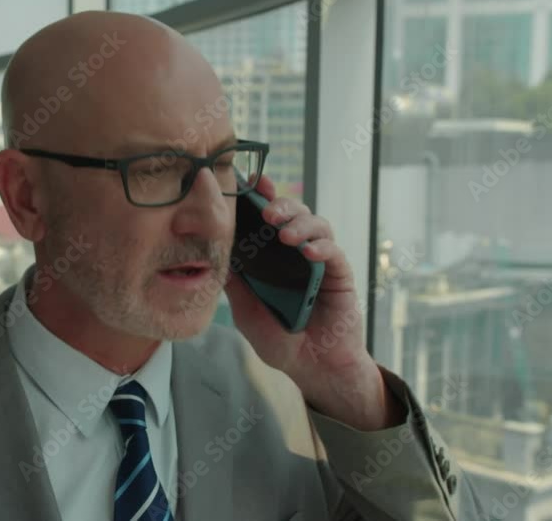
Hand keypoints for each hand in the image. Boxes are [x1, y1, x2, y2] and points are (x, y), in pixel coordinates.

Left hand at [223, 175, 402, 429]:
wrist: (312, 368)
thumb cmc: (279, 340)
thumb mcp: (246, 312)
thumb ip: (235, 283)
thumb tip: (213, 252)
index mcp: (271, 257)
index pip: (266, 219)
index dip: (260, 198)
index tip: (249, 184)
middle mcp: (295, 253)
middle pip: (293, 212)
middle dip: (281, 205)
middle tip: (267, 213)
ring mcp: (319, 261)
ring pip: (316, 225)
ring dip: (301, 224)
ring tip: (285, 235)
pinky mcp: (339, 274)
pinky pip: (334, 252)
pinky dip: (322, 248)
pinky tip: (309, 253)